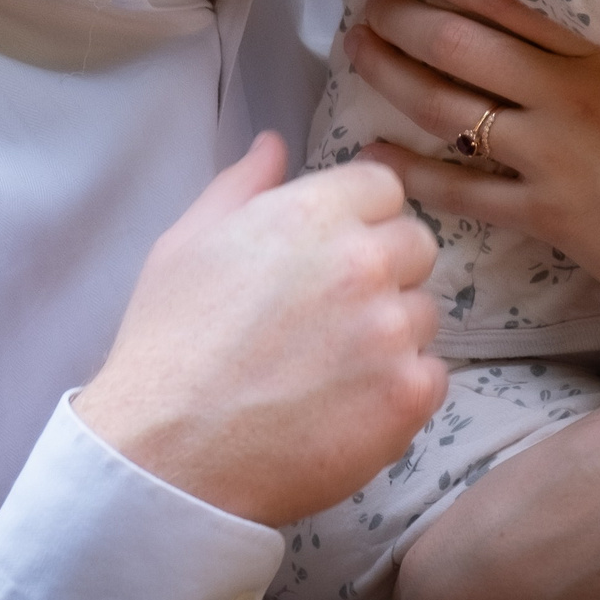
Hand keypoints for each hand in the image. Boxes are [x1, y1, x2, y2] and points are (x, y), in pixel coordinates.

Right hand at [73, 132, 445, 527]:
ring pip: (423, 313)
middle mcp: (363, 261)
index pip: (383, 186)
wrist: (167, 455)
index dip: (361, 216)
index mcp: (311, 214)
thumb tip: (274, 143)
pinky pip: (432, 375)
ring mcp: (392, 330)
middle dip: (385, 269)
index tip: (334, 250)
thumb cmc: (168, 346)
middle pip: (416, 244)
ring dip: (392, 332)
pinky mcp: (409, 395)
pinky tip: (345, 406)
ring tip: (329, 368)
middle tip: (332, 314)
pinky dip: (399, 390)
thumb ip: (242, 185)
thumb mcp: (186, 243)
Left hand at [348, 0, 599, 364]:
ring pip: (445, 106)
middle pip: (458, 40)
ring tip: (356, 44)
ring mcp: (549, 156)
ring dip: (390, 72)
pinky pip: (460, 192)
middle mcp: (567, 93)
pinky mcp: (544, 214)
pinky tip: (371, 154)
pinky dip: (410, 173)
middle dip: (399, 6)